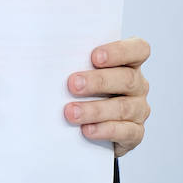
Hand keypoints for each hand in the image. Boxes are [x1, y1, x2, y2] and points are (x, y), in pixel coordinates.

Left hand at [64, 37, 150, 155]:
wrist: (86, 125)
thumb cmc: (79, 87)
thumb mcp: (77, 69)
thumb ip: (71, 60)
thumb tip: (44, 56)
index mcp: (128, 62)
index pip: (138, 49)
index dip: (120, 51)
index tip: (94, 56)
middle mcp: (138, 84)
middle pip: (127, 79)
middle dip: (98, 81)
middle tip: (73, 85)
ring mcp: (139, 109)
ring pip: (124, 108)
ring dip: (95, 110)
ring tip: (71, 112)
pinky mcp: (135, 133)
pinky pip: (126, 132)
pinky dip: (105, 130)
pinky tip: (87, 130)